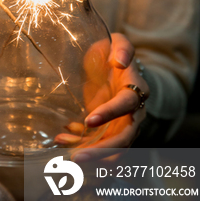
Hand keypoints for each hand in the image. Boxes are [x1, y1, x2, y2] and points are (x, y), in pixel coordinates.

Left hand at [56, 33, 148, 157]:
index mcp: (136, 90)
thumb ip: (122, 47)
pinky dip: (83, 148)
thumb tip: (120, 61)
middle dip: (102, 150)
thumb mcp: (118, 42)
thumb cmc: (114, 53)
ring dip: (92, 157)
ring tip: (67, 156)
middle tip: (76, 158)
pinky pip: (101, 148)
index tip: (88, 120)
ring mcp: (124, 126)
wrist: (117, 67)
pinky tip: (62, 141)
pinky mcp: (112, 133)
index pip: (126, 105)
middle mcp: (135, 113)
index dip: (110, 113)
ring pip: (115, 151)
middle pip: (125, 138)